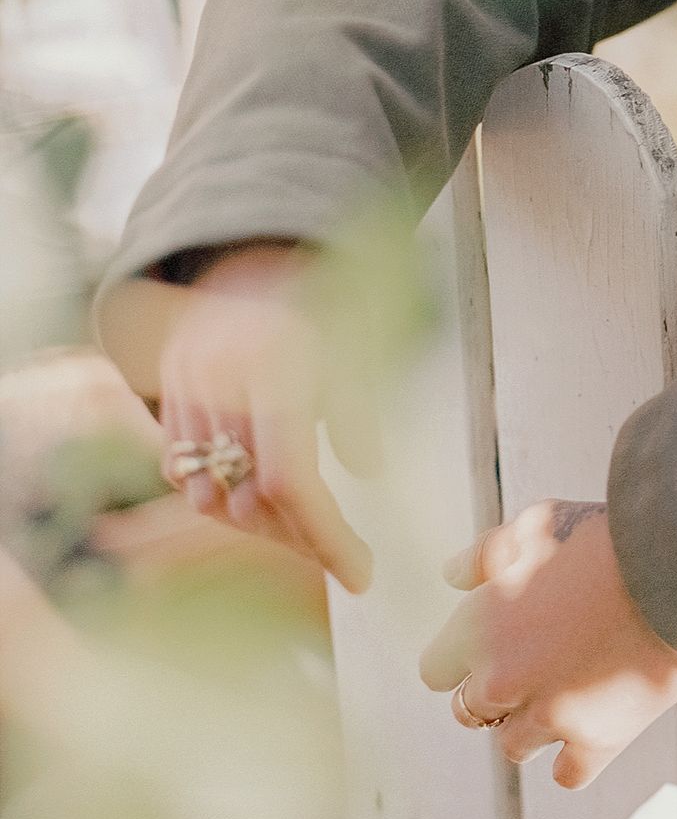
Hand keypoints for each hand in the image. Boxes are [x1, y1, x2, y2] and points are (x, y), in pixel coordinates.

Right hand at [154, 242, 375, 591]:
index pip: (293, 479)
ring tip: (305, 524)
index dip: (327, 537)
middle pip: (252, 498)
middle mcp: (223, 377)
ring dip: (257, 522)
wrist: (254, 245)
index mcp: (278, 363)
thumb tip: (369, 472)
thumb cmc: (319, 297)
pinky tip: (255, 496)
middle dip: (299, 536)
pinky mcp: (165, 391)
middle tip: (339, 551)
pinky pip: (182, 470)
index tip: (361, 574)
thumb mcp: (357, 342)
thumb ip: (358, 408)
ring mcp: (185, 385)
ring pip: (211, 494)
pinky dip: (217, 493)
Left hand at [418, 501, 676, 788]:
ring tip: (570, 685)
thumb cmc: (607, 537)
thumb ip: (485, 553)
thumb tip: (452, 576)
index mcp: (478, 627)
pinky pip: (567, 773)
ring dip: (534, 722)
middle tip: (537, 661)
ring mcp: (548, 717)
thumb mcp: (538, 523)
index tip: (491, 645)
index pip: (435, 671)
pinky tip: (594, 721)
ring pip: (514, 746)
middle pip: (469, 712)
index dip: (460, 658)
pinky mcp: (596, 742)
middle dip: (497, 691)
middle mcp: (502, 679)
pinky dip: (576, 754)